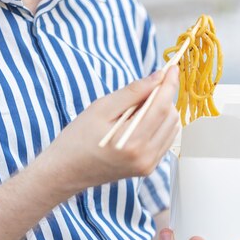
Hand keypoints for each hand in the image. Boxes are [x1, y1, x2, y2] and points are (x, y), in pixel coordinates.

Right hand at [39, 66, 180, 195]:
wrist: (66, 171)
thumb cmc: (78, 138)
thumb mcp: (101, 108)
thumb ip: (133, 92)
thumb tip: (158, 77)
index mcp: (131, 141)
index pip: (162, 106)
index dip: (169, 84)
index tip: (172, 68)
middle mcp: (144, 156)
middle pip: (171, 116)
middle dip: (163, 97)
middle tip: (142, 91)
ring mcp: (148, 165)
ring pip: (172, 128)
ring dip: (163, 111)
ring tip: (137, 109)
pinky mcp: (148, 168)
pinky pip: (165, 140)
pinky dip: (159, 125)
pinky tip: (140, 122)